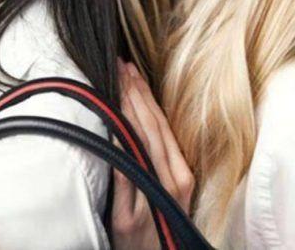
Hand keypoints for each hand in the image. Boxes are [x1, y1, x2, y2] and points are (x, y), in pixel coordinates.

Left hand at [110, 60, 194, 249]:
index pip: (163, 126)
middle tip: (121, 68)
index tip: (133, 72)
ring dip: (127, 111)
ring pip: (141, 146)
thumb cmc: (157, 226)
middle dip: (136, 95)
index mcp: (182, 176)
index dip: (147, 96)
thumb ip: (157, 162)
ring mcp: (153, 201)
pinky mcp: (130, 219)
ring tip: (115, 85)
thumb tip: (138, 123)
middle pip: (153, 130)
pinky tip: (111, 126)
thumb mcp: (163, 192)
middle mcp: (173, 185)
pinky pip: (125, 175)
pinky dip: (119, 147)